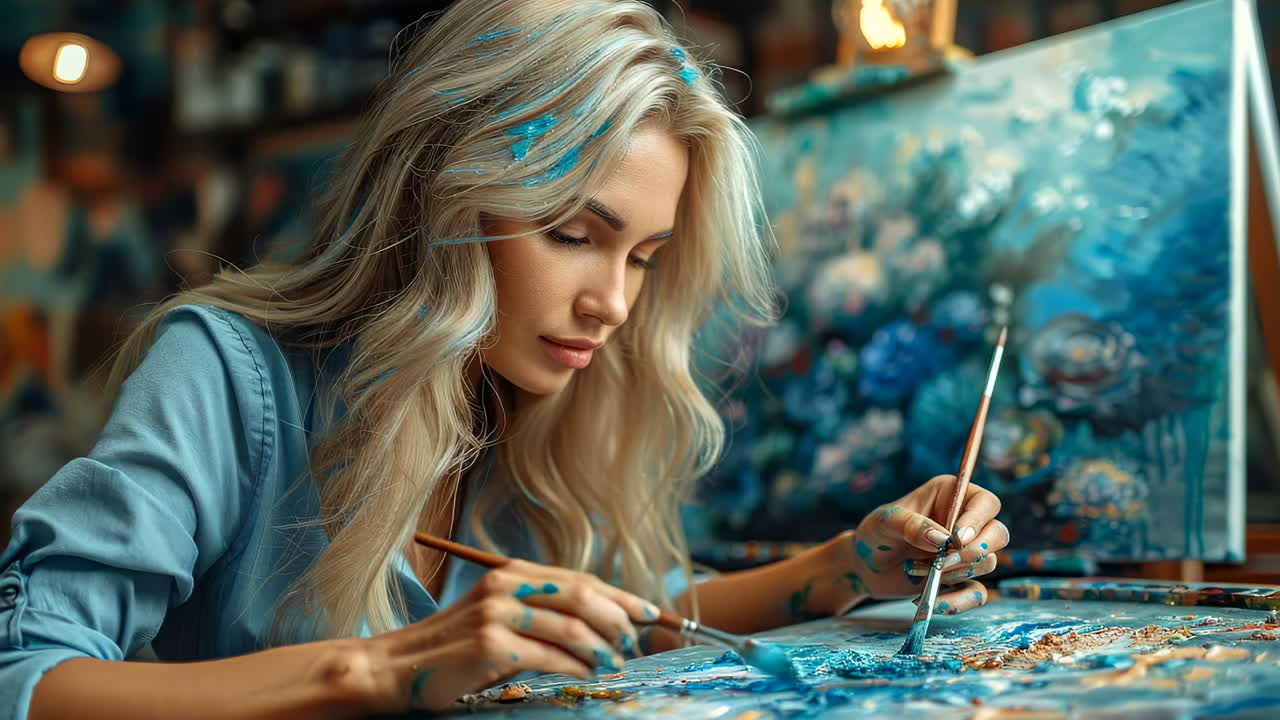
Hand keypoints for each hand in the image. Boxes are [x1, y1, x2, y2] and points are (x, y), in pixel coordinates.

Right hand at [359, 559, 655, 712]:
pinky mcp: (492, 646)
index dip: (619, 596)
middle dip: (618, 621)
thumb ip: (540, 612)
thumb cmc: (454, 648)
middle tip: (633, 645)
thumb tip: (600, 624)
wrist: (398, 668)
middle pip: (583, 597)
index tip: (649, 612)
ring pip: (572, 629)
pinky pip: (550, 658)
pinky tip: (586, 676)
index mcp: (512, 575)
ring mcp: (498, 615)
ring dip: (602, 650)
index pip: (580, 579)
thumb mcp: (498, 617)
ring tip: (614, 665)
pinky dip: (576, 669)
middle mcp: (506, 587)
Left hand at [841, 474, 1008, 614]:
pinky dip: (959, 601)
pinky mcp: (960, 579)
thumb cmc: (875, 535)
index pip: (985, 503)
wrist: (866, 567)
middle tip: (942, 563)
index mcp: (950, 495)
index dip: (978, 520)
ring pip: (988, 563)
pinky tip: (933, 601)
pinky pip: (977, 593)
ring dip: (954, 573)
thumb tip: (942, 539)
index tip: (957, 538)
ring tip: (914, 570)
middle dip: (974, 552)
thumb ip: (911, 525)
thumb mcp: (885, 523)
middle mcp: (964, 522)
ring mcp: (965, 552)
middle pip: (997, 534)